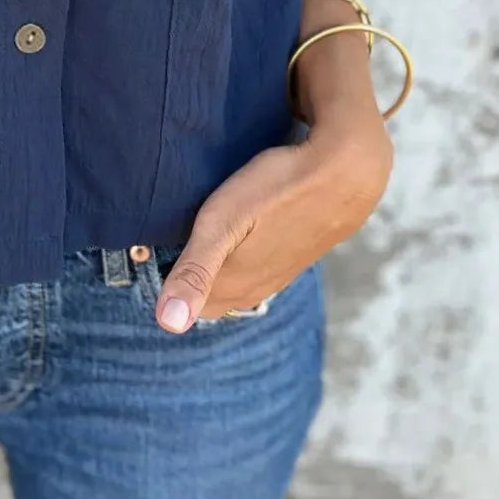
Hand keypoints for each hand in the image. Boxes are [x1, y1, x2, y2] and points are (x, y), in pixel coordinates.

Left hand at [154, 108, 392, 331]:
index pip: (189, 304)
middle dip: (191, 278)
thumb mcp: (222, 225)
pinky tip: (244, 232)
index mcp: (236, 285)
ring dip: (218, 266)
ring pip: (237, 279)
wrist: (344, 174)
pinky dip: (245, 254)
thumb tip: (168, 325)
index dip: (170, 282)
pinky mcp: (297, 252)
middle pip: (212, 294)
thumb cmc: (276, 191)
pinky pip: (260, 264)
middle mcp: (257, 286)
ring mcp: (280, 270)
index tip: (154, 252)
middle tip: (173, 241)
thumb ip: (195, 272)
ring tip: (202, 234)